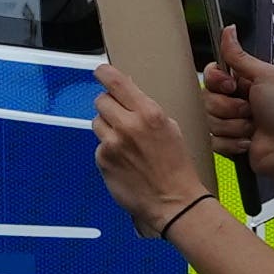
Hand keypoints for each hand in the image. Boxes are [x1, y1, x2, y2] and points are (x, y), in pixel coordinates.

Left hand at [91, 78, 213, 237]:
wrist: (174, 201)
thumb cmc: (177, 167)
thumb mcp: (171, 128)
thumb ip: (146, 110)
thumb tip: (128, 96)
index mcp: (149, 114)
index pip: (117, 82)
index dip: (104, 73)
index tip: (100, 71)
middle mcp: (128, 125)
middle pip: (101, 100)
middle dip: (109, 106)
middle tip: (120, 117)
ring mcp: (112, 143)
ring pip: (97, 122)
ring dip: (107, 128)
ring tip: (125, 143)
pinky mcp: (103, 160)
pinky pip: (99, 145)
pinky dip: (108, 150)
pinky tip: (124, 160)